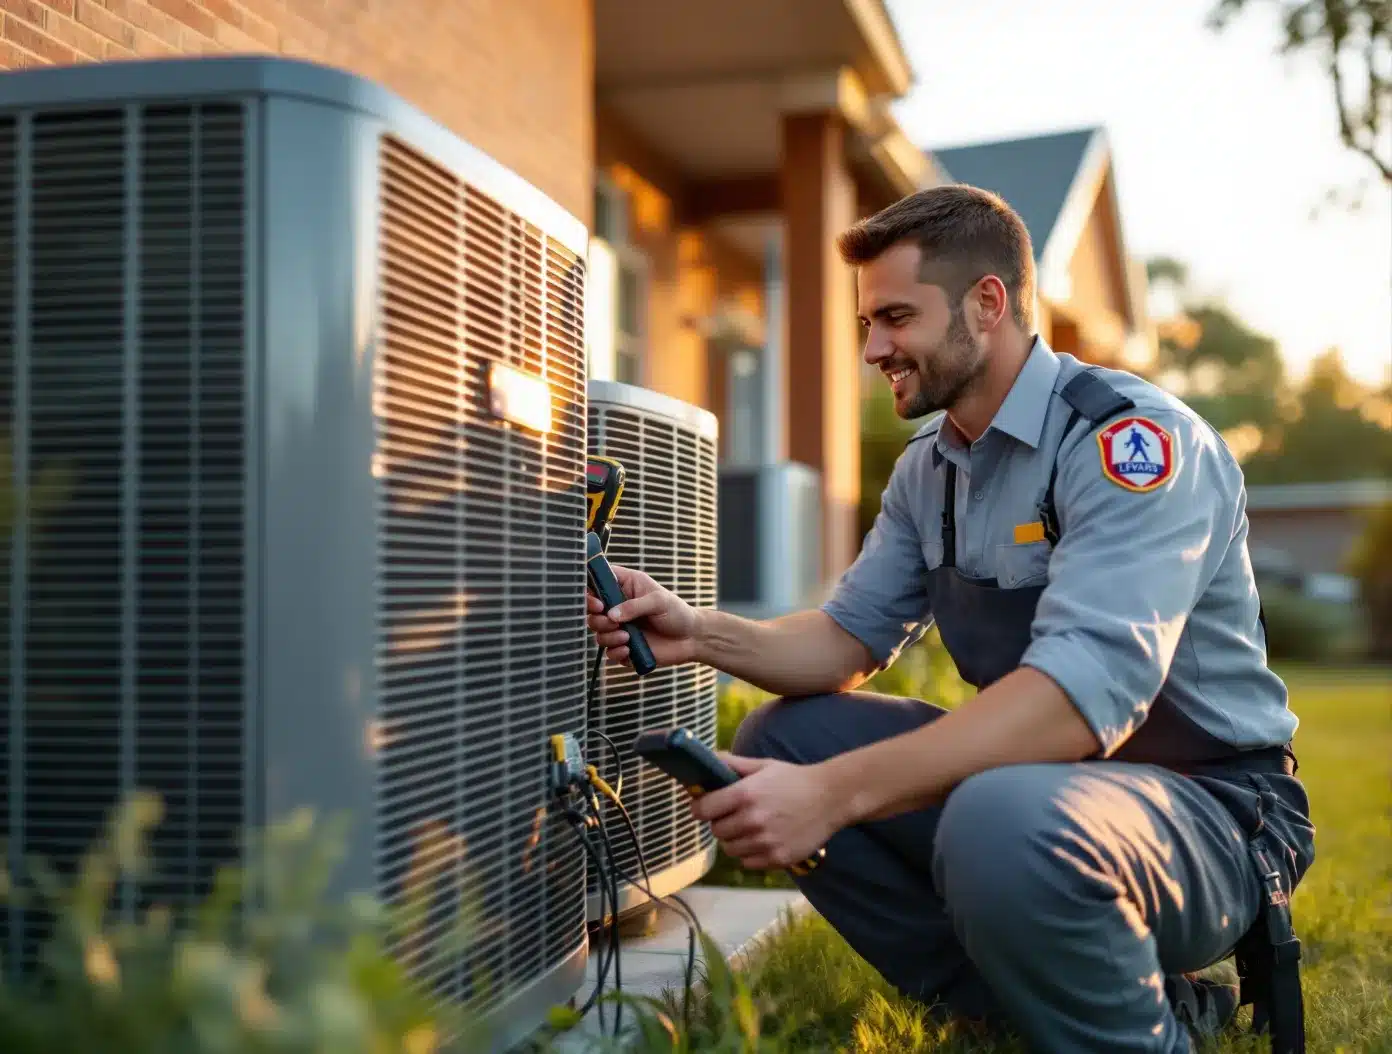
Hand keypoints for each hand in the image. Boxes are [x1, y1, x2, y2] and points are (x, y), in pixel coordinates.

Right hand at [586, 563, 699, 668]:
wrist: (691, 638)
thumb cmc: (677, 612)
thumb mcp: (658, 601)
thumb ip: (634, 606)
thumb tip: (611, 615)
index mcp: (625, 586)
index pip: (598, 581)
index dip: (591, 591)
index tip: (599, 603)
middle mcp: (618, 606)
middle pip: (591, 610)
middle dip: (597, 618)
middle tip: (613, 622)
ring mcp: (620, 627)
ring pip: (598, 632)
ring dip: (608, 637)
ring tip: (627, 637)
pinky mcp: (624, 646)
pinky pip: (609, 652)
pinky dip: (616, 652)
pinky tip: (629, 649)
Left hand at [689, 753, 839, 870]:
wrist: (831, 798)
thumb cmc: (794, 779)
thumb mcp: (762, 766)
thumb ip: (732, 764)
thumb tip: (706, 761)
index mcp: (745, 794)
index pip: (703, 810)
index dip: (700, 808)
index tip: (702, 807)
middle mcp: (753, 820)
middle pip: (716, 831)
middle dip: (720, 823)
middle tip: (733, 815)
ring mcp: (765, 842)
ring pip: (730, 849)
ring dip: (735, 839)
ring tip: (750, 827)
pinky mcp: (777, 859)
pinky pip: (748, 862)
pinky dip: (750, 853)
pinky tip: (762, 840)